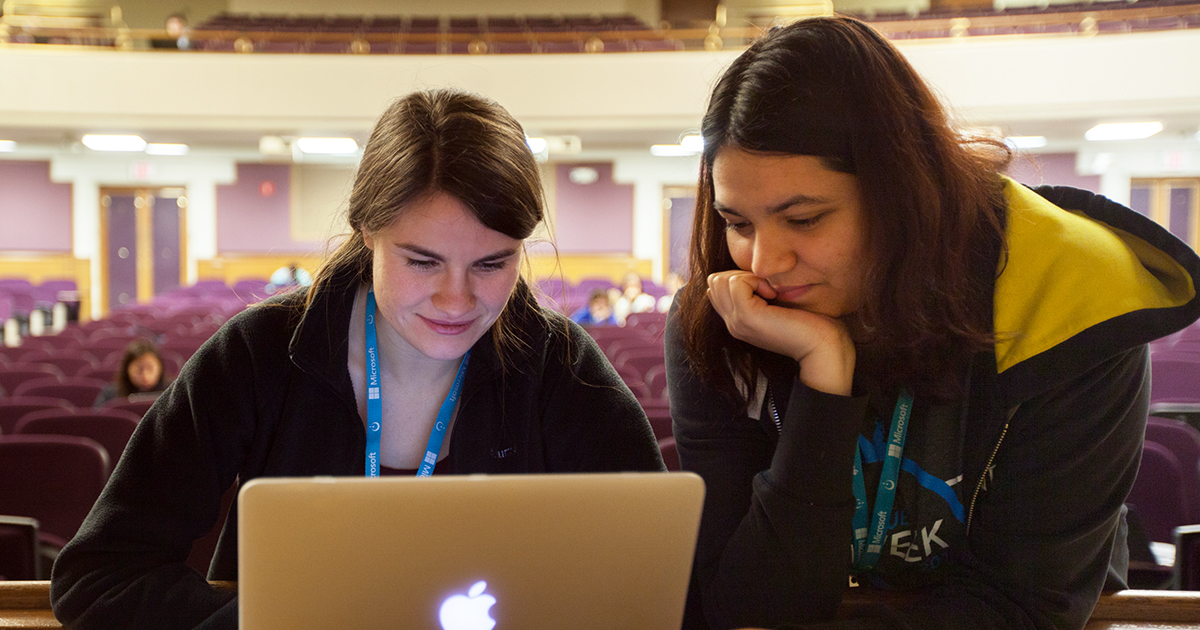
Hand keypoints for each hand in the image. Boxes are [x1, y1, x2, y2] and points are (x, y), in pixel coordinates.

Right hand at [707, 270, 854, 395]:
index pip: (716, 287)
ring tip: (770, 292)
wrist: (822, 348)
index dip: (739, 278)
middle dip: (740, 274)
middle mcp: (732, 323)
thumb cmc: (811, 325)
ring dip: (747, 276)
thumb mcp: (779, 305)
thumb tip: (758, 269)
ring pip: (720, 280)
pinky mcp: (746, 316)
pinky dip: (755, 280)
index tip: (767, 289)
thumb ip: (762, 293)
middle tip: (767, 288)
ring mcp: (736, 322)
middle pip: (714, 281)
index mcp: (738, 321)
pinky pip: (735, 282)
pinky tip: (773, 294)